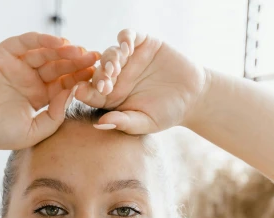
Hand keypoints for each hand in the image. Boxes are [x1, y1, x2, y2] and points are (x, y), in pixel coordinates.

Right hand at [0, 32, 100, 150]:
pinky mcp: (5, 54)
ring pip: (46, 53)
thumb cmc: (0, 133)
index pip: (64, 85)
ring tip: (81, 51)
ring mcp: (18, 65)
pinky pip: (27, 42)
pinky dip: (43, 40)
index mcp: (40, 97)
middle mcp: (31, 79)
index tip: (100, 79)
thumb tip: (73, 94)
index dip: (81, 80)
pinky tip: (59, 43)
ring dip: (64, 51)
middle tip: (97, 60)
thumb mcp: (36, 130)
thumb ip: (56, 116)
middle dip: (78, 63)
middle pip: (59, 67)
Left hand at [74, 28, 209, 134]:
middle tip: (104, 83)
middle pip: (99, 71)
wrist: (192, 97)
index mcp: (111, 97)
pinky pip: (127, 36)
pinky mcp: (141, 43)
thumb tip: (99, 125)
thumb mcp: (145, 122)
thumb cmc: (166, 114)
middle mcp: (116, 76)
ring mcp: (128, 58)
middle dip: (100, 76)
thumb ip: (123, 122)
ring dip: (111, 59)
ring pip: (111, 53)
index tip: (80, 93)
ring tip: (116, 68)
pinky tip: (127, 48)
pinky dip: (125, 39)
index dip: (85, 91)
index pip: (92, 92)